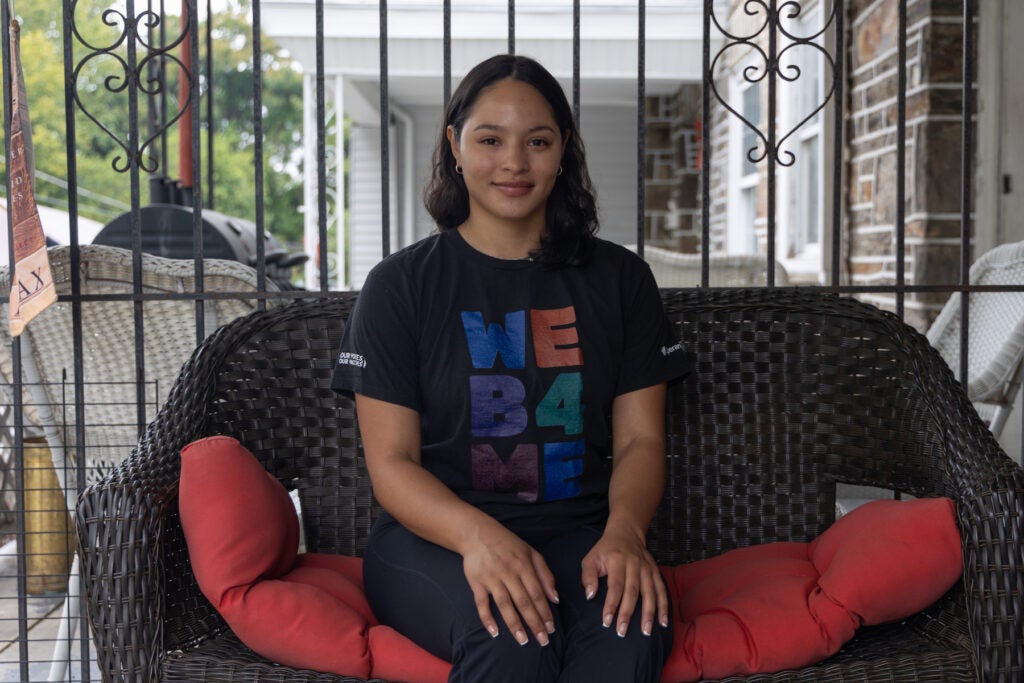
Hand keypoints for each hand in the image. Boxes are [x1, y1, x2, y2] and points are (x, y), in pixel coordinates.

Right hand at [461, 522, 559, 646]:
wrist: (477, 533)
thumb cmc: (508, 545)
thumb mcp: (531, 552)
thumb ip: (545, 574)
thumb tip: (555, 598)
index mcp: (524, 565)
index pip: (537, 593)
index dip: (545, 612)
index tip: (551, 628)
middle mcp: (508, 572)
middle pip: (523, 602)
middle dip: (534, 623)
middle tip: (543, 640)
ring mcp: (491, 578)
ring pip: (505, 605)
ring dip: (514, 624)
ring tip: (523, 641)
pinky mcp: (476, 582)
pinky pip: (481, 603)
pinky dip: (487, 618)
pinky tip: (494, 632)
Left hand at [580, 523, 668, 636]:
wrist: (626, 533)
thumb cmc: (605, 550)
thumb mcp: (591, 558)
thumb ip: (588, 576)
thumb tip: (590, 596)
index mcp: (617, 560)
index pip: (615, 586)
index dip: (611, 604)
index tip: (607, 621)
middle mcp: (634, 564)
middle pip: (632, 592)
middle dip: (627, 613)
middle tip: (622, 631)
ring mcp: (647, 568)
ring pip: (649, 593)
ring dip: (648, 613)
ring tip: (646, 631)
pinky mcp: (655, 571)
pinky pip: (661, 590)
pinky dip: (663, 606)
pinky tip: (663, 622)